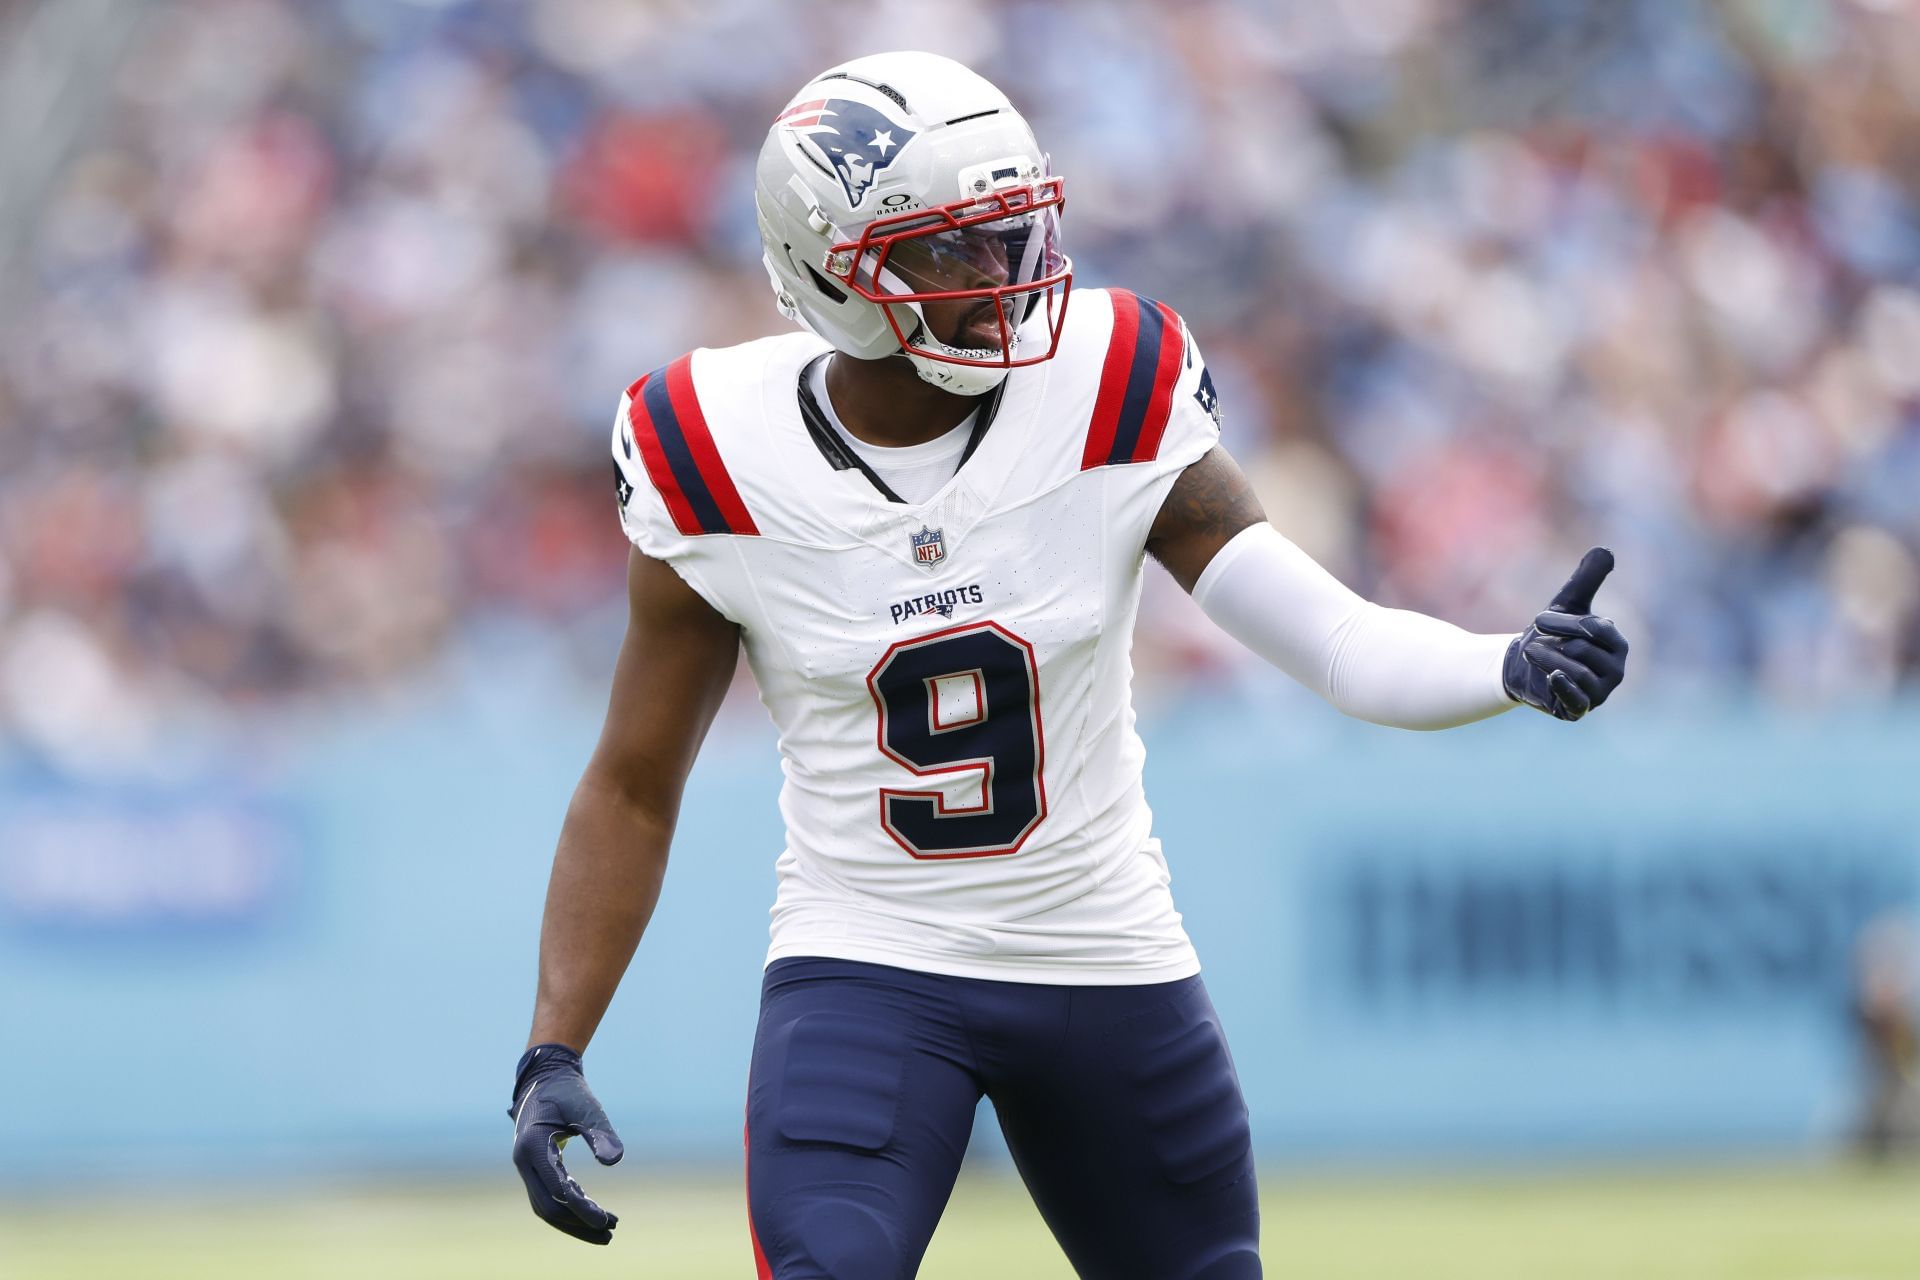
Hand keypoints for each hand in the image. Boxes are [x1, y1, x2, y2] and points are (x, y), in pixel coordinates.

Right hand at [508, 1043, 623, 1243]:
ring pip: (545, 1207)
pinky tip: (592, 1210)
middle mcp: (524, 1160)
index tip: (605, 1220)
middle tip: (610, 1232)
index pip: (557, 1189)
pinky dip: (569, 1208)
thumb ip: (600, 1132)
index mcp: (533, 1145)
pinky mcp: (534, 1168)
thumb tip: (615, 1161)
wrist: (545, 1078)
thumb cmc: (567, 1091)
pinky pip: (547, 1196)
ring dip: (573, 1221)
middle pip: (547, 1206)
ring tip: (606, 1228)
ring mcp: (526, 1166)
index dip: (581, 1208)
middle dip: (578, 1223)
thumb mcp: (587, 1106)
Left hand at [1503, 547, 1628, 720]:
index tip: (1538, 619)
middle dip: (1553, 642)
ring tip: (1530, 652)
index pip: (1597, 629)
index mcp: (1617, 644)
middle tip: (1535, 641)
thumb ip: (1587, 579)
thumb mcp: (1568, 603)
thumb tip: (1605, 549)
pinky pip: (1578, 701)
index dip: (1566, 623)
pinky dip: (1564, 688)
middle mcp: (1616, 671)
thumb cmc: (1551, 633)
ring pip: (1577, 673)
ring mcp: (1600, 693)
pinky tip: (1551, 677)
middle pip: (1583, 651)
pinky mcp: (1580, 709)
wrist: (1524, 664)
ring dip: (1547, 660)